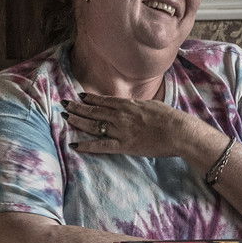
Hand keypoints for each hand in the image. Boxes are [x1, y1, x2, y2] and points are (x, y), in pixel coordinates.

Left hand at [63, 92, 216, 158]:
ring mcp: (120, 130)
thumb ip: (137, 105)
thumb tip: (130, 104)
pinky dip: (87, 146)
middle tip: (64, 104)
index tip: (79, 97)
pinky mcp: (124, 145)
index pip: (104, 100)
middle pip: (94, 111)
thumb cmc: (169, 117)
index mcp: (128, 105)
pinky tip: (74, 145)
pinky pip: (101, 146)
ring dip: (77, 121)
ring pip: (93, 125)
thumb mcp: (152, 104)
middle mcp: (120, 116)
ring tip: (65, 118)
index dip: (90, 99)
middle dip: (77, 107)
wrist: (178, 131)